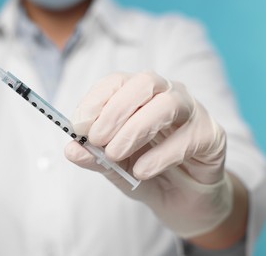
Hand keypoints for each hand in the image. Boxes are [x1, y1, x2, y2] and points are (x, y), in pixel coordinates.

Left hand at [65, 72, 232, 237]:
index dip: (95, 100)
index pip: (116, 82)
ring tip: (116, 154)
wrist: (181, 200)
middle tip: (97, 139)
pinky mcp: (211, 136)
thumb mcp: (113, 166)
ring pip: (168, 103)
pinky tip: (142, 171)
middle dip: (115, 110)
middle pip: (144, 83)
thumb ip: (94, 157)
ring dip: (136, 128)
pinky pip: (188, 137)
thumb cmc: (145, 171)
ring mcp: (192, 112)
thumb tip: (71, 149)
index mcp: (138, 96)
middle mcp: (166, 95)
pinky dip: (160, 155)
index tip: (78, 127)